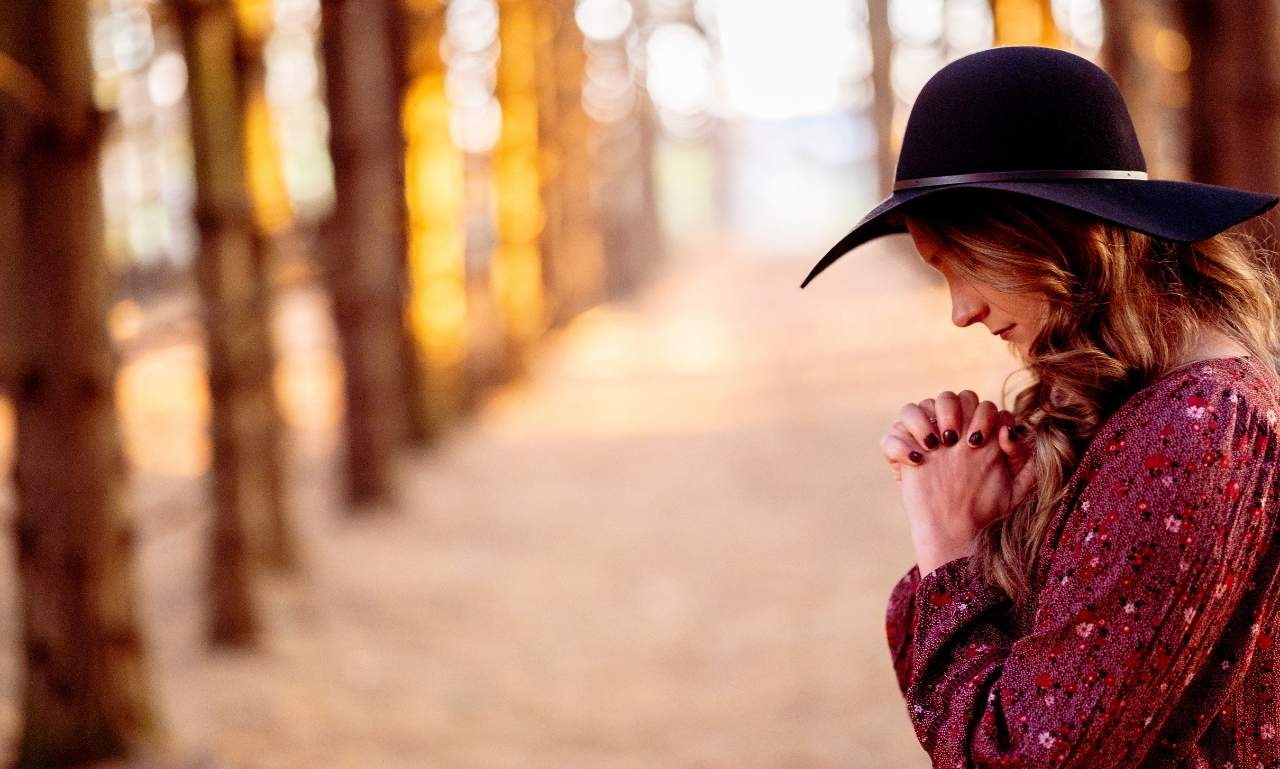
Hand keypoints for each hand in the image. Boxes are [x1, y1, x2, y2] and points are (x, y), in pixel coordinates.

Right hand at [879, 390, 1035, 573]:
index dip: (984, 416)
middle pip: (950, 397)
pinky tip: (916, 461)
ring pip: (917, 407)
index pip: (981, 404)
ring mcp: (924, 443)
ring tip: (935, 445)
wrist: (957, 533)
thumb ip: (1023, 457)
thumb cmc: (988, 511)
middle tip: (957, 439)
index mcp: (978, 434)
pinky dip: (900, 444)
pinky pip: (891, 435)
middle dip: (954, 411)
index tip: (981, 441)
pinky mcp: (901, 458)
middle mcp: (951, 434)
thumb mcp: (1017, 487)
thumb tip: (1008, 431)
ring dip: (925, 419)